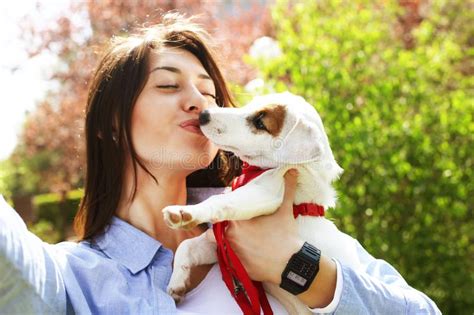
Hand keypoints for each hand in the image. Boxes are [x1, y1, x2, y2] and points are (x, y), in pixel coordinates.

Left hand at [207, 169, 302, 283]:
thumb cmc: (286, 235)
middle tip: (233, 220)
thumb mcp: (286, 210)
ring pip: (216, 242)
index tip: (232, 204)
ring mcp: (231, 252)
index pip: (223, 206)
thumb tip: (292, 170)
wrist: (291, 264)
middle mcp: (230, 236)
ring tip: (233, 235)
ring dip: (221, 237)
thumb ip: (287, 188)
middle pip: (216, 225)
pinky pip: (226, 258)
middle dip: (222, 222)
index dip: (227, 204)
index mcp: (238, 220)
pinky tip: (239, 250)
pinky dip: (230, 253)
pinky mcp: (236, 266)